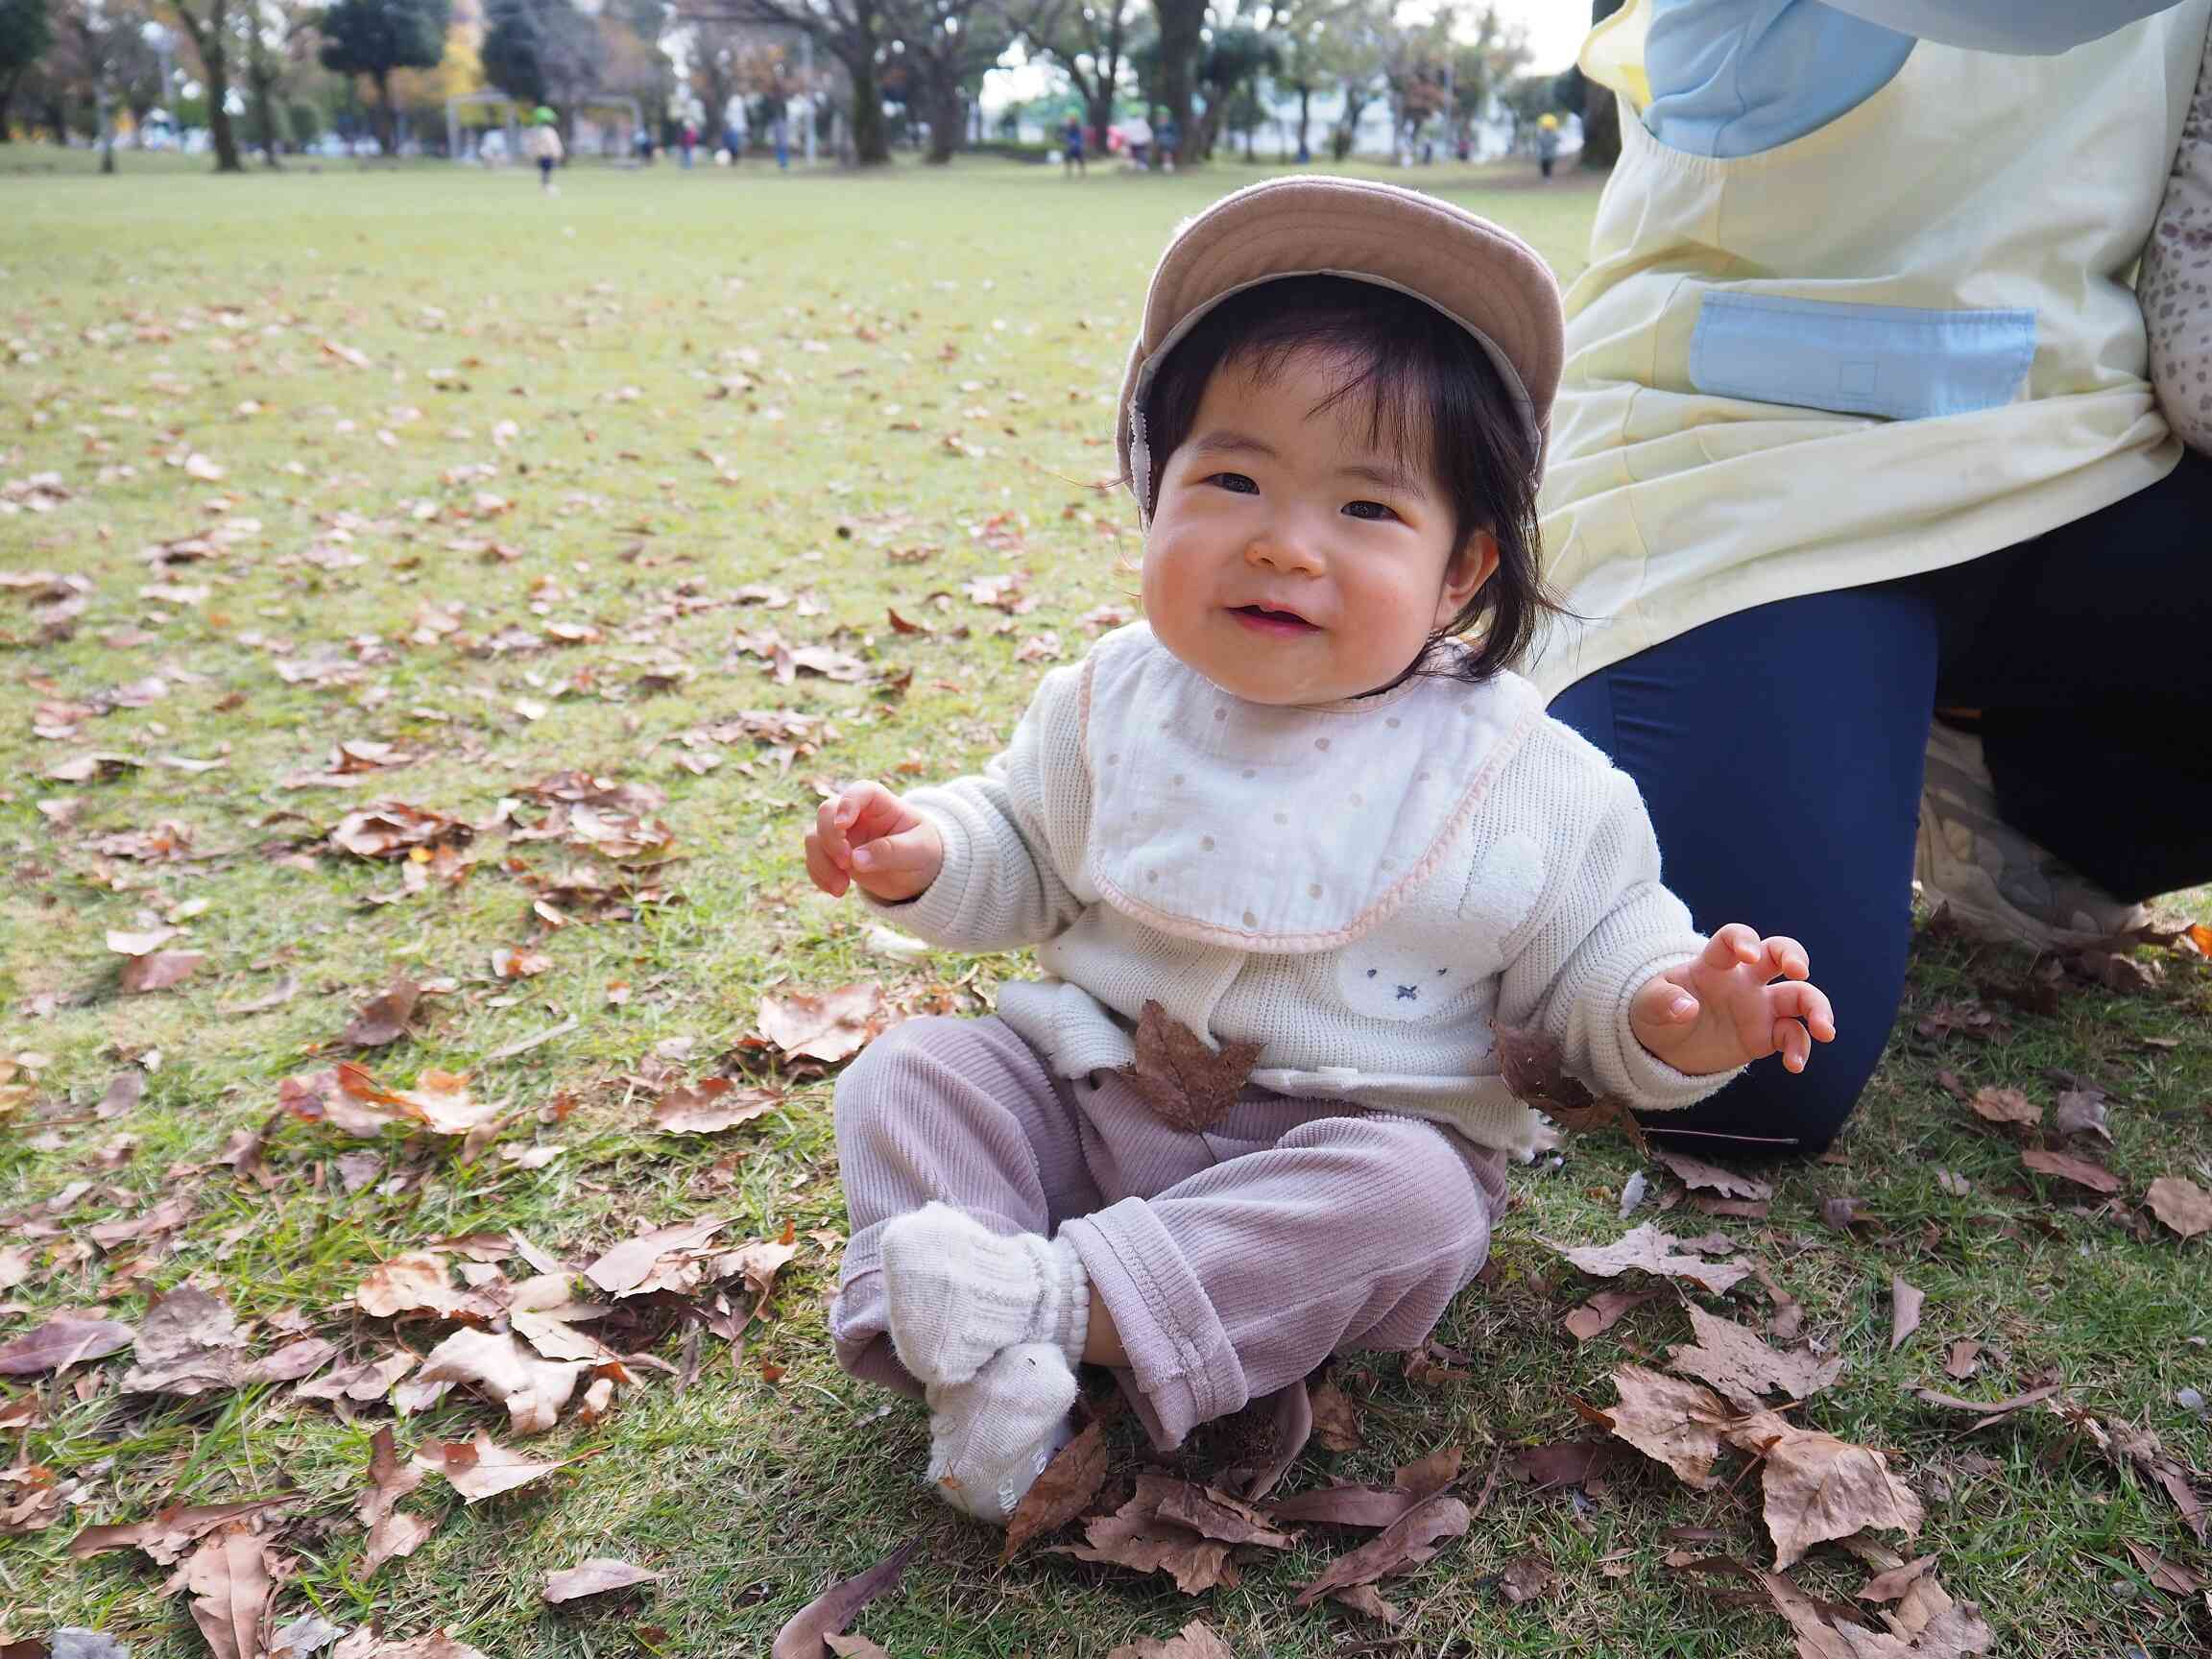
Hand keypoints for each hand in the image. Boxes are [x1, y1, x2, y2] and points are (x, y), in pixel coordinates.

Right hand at [805, 781, 943, 902]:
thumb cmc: (924, 852)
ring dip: (821, 862)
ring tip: (840, 889)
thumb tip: (856, 860)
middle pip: (827, 812)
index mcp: (881, 803)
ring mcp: (842, 834)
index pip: (860, 791)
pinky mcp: (833, 855)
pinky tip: (837, 891)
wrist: (917, 874)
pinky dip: (819, 875)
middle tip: (846, 864)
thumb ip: (891, 852)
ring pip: (814, 837)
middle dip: (830, 838)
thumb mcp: (919, 852)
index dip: (848, 803)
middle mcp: (857, 814)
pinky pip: (814, 860)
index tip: (843, 825)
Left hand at [1629, 924, 1836, 1077]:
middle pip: (1779, 953)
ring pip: (1800, 996)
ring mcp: (1759, 1006)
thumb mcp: (1646, 1007)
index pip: (1734, 938)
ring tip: (1825, 1031)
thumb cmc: (1656, 1013)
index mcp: (1714, 963)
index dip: (1744, 940)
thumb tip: (1687, 1008)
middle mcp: (1744, 979)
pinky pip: (1793, 1036)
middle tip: (1800, 972)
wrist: (1666, 1046)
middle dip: (1795, 955)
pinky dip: (1800, 1048)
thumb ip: (1662, 1001)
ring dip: (1818, 1008)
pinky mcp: (1767, 1035)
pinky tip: (1794, 1065)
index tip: (1747, 955)